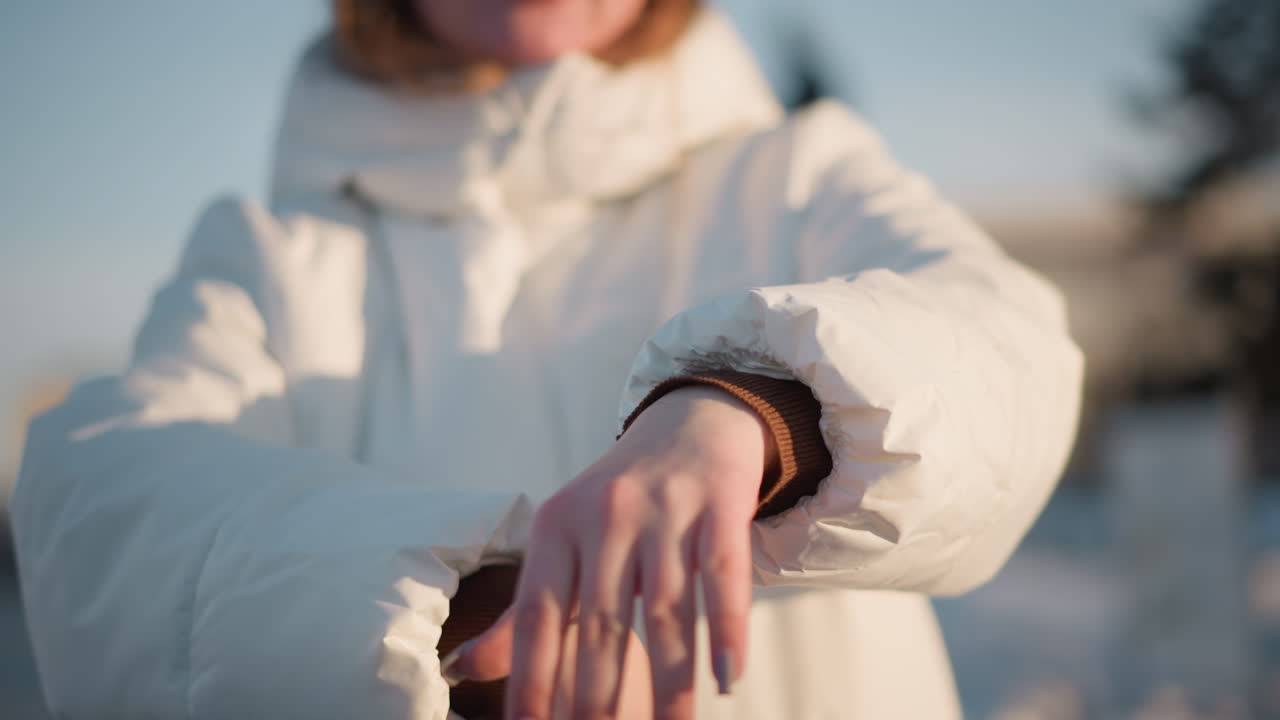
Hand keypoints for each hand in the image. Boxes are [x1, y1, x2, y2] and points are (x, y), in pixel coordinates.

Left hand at [457, 385, 776, 718]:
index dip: (530, 679)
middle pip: (599, 624)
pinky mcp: (719, 505)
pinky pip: (723, 578)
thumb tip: (462, 670)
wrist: (692, 422)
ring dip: (672, 686)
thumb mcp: (563, 539)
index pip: (537, 615)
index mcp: (555, 527)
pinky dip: (726, 632)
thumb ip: (525, 609)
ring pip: (665, 612)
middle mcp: (605, 516)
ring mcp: (664, 510)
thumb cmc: (621, 495)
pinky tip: (728, 679)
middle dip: (597, 700)